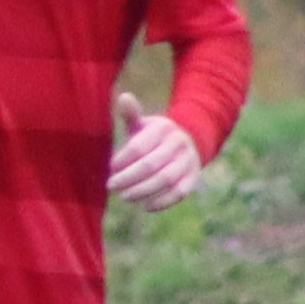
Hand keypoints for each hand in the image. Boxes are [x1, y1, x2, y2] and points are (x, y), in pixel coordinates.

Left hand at [109, 91, 201, 209]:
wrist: (188, 142)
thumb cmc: (153, 136)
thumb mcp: (143, 124)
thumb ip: (131, 115)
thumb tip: (124, 97)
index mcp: (163, 128)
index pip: (139, 147)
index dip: (122, 160)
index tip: (110, 168)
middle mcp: (178, 144)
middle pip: (151, 165)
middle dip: (128, 178)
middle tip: (111, 186)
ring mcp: (188, 161)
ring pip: (165, 180)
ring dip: (142, 191)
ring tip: (124, 197)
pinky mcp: (193, 178)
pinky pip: (179, 193)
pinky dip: (162, 202)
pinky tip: (145, 206)